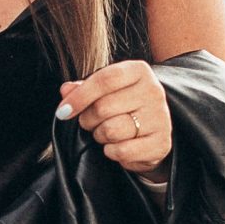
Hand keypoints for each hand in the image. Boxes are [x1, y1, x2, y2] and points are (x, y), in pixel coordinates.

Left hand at [56, 59, 172, 171]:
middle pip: (103, 107)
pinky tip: (117, 145)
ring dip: (100, 136)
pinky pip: (122, 151)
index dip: (80, 96)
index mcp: (139, 71)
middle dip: (88, 120)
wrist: (153, 130)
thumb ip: (84, 88)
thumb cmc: (125, 106)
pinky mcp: (161, 143)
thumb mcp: (106, 90)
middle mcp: (153, 91)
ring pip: (111, 131)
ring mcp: (160, 118)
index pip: (104, 79)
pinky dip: (112, 152)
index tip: (63, 111)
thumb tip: (66, 90)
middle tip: (90, 122)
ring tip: (106, 132)